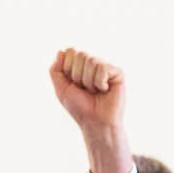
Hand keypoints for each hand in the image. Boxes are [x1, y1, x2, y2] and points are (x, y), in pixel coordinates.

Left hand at [49, 47, 131, 172]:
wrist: (95, 121)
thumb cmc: (80, 107)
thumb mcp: (61, 89)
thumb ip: (56, 70)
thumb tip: (61, 51)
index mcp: (80, 66)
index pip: (70, 52)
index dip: (68, 69)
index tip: (72, 84)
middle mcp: (93, 64)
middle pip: (81, 55)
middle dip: (78, 76)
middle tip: (85, 90)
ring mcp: (106, 67)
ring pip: (92, 61)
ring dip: (88, 82)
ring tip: (94, 92)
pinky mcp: (117, 72)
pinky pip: (103, 68)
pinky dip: (99, 82)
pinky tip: (104, 90)